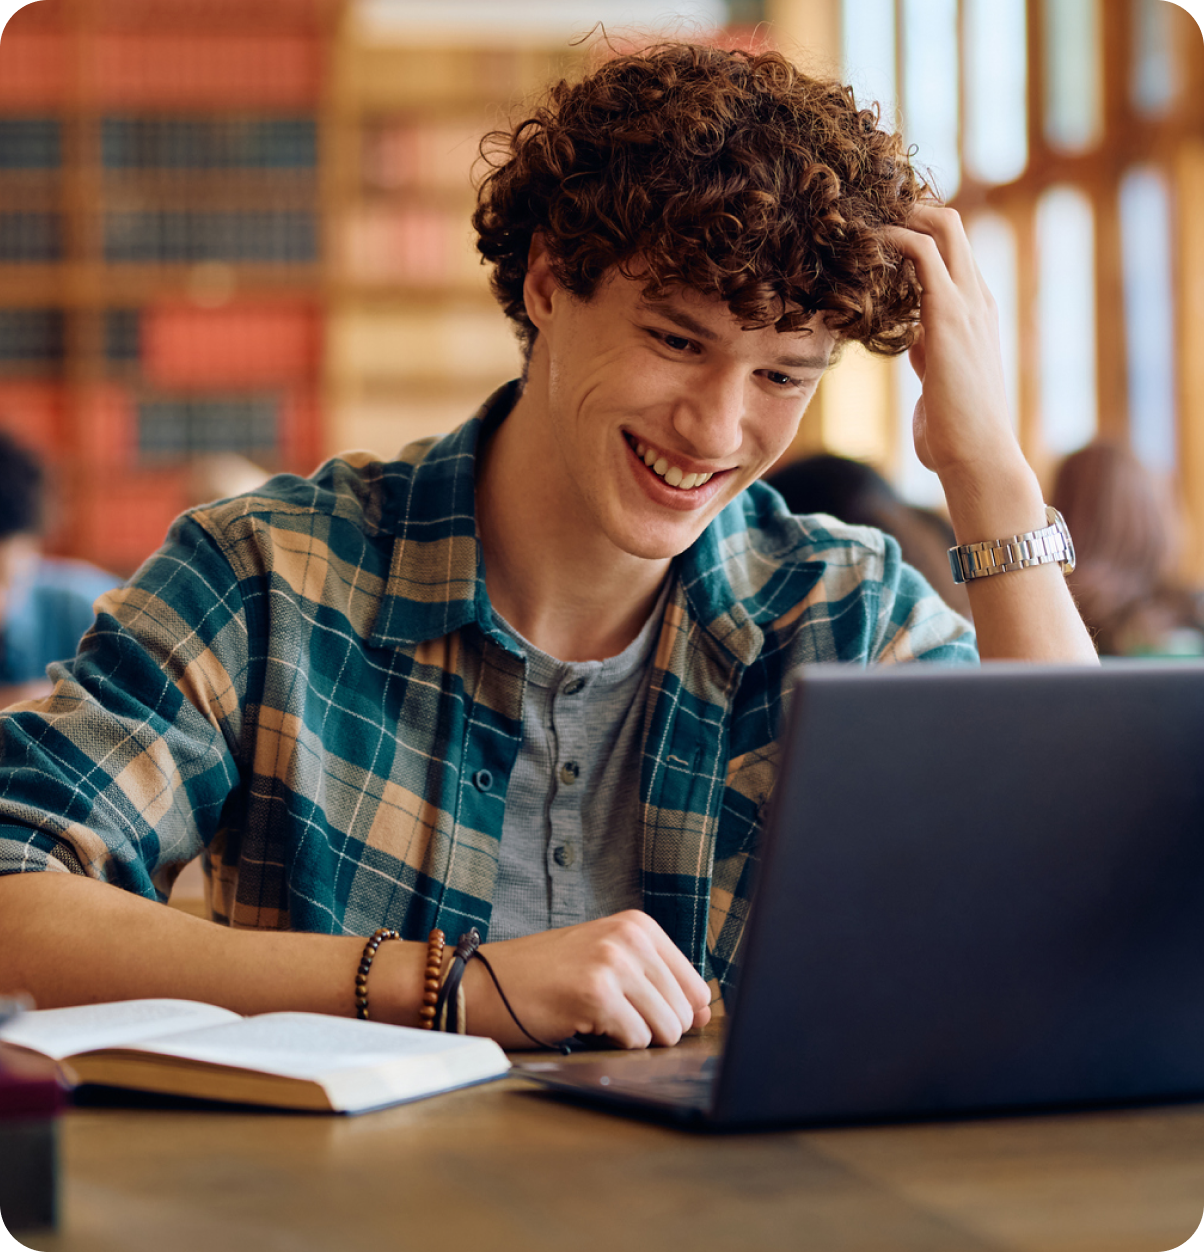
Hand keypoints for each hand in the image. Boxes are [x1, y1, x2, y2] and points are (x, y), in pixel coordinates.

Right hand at [464, 910, 711, 1048]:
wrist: (484, 983)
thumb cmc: (545, 978)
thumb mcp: (607, 961)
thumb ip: (657, 980)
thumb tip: (705, 1013)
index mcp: (638, 925)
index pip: (694, 986)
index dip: (675, 1013)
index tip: (641, 1012)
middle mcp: (630, 937)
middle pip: (684, 1012)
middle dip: (652, 1028)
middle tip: (609, 1014)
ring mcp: (615, 963)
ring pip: (665, 1030)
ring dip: (632, 1036)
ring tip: (595, 1016)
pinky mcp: (598, 994)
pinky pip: (636, 1041)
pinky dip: (613, 1044)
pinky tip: (583, 1022)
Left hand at [883, 205, 1024, 485]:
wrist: (977, 455)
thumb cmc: (955, 431)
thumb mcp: (938, 380)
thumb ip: (929, 354)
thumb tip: (915, 345)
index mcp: (974, 312)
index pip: (952, 250)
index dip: (916, 231)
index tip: (875, 231)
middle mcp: (976, 298)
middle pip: (951, 224)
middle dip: (908, 210)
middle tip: (864, 212)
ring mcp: (968, 304)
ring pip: (943, 227)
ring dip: (900, 215)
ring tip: (860, 216)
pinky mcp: (950, 316)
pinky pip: (923, 255)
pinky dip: (894, 237)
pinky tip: (866, 241)